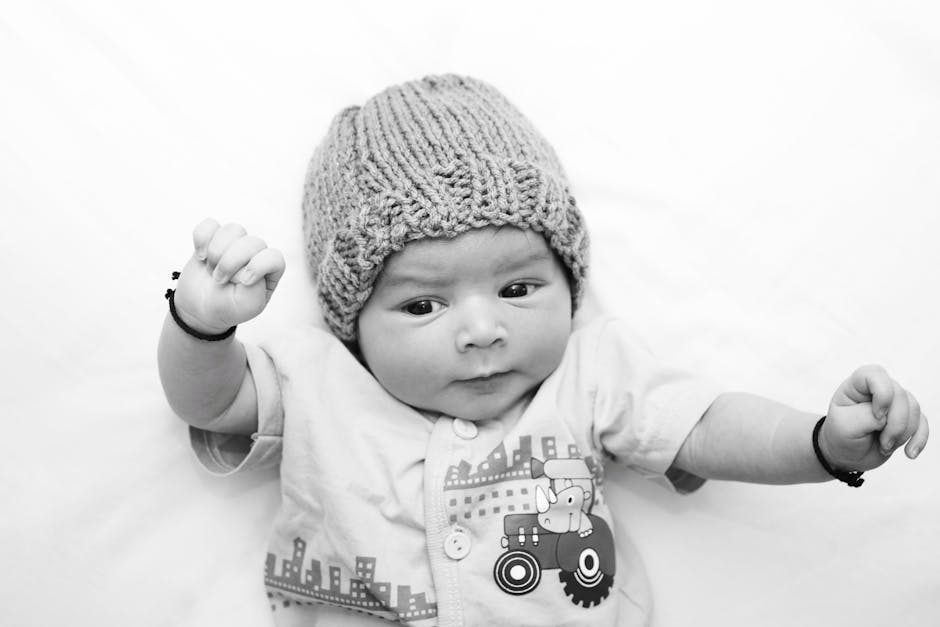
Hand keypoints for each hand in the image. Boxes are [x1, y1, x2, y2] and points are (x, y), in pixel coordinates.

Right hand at [172, 218, 285, 333]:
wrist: (200, 309)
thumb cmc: (228, 308)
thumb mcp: (248, 306)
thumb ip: (257, 287)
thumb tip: (250, 263)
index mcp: (270, 271)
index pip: (274, 257)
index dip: (257, 266)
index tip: (243, 282)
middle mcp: (256, 254)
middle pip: (252, 242)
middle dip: (231, 263)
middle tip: (219, 280)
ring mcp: (235, 244)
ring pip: (233, 230)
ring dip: (217, 252)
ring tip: (212, 270)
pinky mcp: (214, 238)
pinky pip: (210, 224)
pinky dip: (202, 239)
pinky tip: (201, 256)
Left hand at [822, 365, 928, 471]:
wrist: (847, 454)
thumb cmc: (841, 436)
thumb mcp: (845, 427)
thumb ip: (866, 417)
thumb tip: (887, 417)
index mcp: (857, 386)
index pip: (874, 374)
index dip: (882, 394)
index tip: (877, 415)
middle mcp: (877, 390)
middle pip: (900, 395)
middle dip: (895, 424)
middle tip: (883, 443)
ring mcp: (894, 403)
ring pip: (914, 409)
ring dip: (903, 433)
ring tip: (886, 446)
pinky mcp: (906, 417)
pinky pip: (922, 422)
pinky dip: (919, 438)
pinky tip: (910, 452)